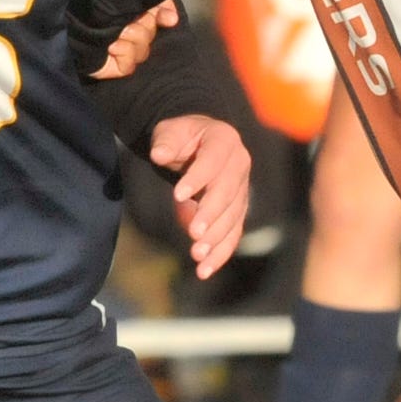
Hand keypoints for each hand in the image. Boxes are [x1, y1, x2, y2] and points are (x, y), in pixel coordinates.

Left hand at [90, 0, 179, 80]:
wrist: (92, 6)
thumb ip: (161, 5)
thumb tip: (172, 19)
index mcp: (131, 17)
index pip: (155, 24)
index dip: (157, 19)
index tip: (161, 15)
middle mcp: (124, 35)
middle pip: (148, 40)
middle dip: (140, 27)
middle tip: (126, 20)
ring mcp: (117, 52)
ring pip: (140, 52)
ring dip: (129, 38)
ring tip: (116, 30)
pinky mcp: (110, 68)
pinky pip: (128, 66)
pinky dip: (123, 52)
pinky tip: (111, 44)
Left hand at [151, 115, 250, 280]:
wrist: (196, 146)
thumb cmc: (181, 137)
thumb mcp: (170, 131)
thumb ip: (165, 141)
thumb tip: (159, 154)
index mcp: (224, 139)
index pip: (213, 160)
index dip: (198, 178)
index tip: (178, 196)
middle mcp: (239, 164)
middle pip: (228, 192)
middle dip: (211, 214)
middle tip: (194, 233)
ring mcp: (241, 189)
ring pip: (233, 216)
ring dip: (216, 238)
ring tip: (197, 255)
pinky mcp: (237, 210)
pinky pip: (232, 233)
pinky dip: (220, 253)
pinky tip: (205, 269)